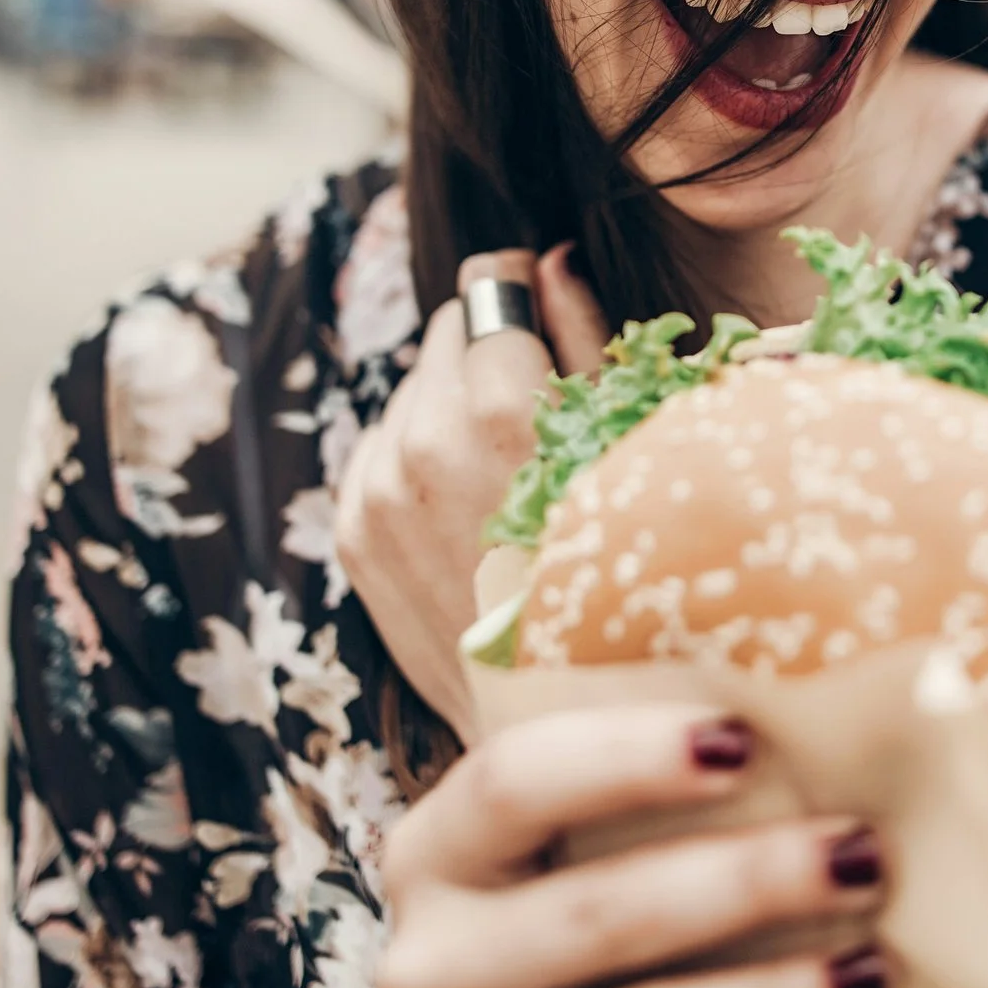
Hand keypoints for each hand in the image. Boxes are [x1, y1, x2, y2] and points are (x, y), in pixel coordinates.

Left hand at [336, 244, 609, 740]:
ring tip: (511, 468)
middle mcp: (423, 443)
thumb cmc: (634, 582)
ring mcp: (377, 492)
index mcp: (500, 411)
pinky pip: (380, 448)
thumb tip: (552, 260)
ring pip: (412, 390)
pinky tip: (472, 502)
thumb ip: (587, 334)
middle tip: (544, 408)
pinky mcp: (353, 534)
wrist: (569, 727)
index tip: (546, 304)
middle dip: (492, 350)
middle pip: (446, 332)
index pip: (489, 282)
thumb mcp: (634, 445)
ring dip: (453, 404)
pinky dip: (418, 457)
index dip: (525, 289)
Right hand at [378, 702, 889, 987]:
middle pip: (595, 913)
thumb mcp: (556, 837)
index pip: (514, 779)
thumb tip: (787, 701)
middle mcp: (437, 958)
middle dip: (737, 884)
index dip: (625, 757)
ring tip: (872, 962)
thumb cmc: (568, 893)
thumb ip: (629, 775)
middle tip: (858, 851)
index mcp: (436, 851)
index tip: (744, 738)